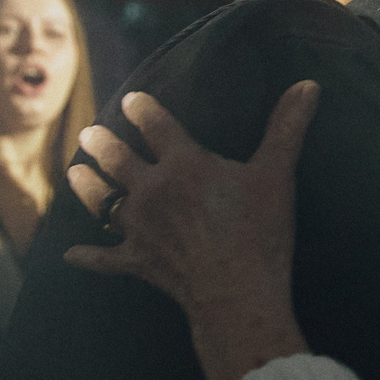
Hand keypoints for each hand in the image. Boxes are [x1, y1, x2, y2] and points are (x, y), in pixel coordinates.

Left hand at [63, 84, 317, 379]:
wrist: (236, 294)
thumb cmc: (258, 233)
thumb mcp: (276, 175)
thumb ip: (287, 127)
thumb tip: (309, 85)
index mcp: (183, 165)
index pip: (156, 126)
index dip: (142, 109)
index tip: (131, 99)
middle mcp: (152, 191)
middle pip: (117, 160)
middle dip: (101, 144)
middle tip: (89, 133)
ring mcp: (140, 228)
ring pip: (102, 202)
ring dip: (86, 186)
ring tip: (75, 171)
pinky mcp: (138, 262)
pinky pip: (105, 259)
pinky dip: (88, 257)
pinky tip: (71, 254)